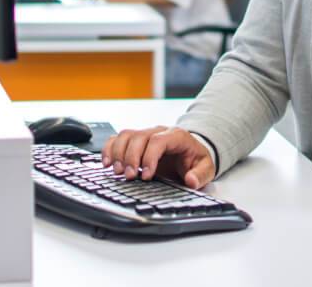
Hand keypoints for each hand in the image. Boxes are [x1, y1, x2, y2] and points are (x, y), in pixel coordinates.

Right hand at [101, 125, 216, 189]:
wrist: (191, 153)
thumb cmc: (195, 160)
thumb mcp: (205, 168)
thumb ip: (200, 175)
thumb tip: (191, 180)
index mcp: (177, 136)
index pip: (159, 141)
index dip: (150, 157)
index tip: (147, 176)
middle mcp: (159, 132)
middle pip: (139, 137)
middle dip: (131, 158)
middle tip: (130, 177)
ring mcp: (146, 134)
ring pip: (126, 136)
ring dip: (118, 154)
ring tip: (118, 172)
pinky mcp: (136, 141)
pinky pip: (118, 139)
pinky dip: (109, 149)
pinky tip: (106, 163)